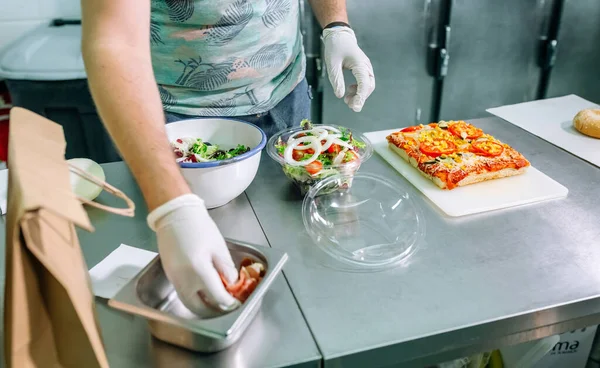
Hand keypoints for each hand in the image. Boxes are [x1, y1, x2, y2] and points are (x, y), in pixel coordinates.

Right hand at [147, 194, 239, 316]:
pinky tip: (203, 293)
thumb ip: (226, 268)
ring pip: (189, 303)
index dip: (229, 303)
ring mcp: (174, 279)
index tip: (236, 303)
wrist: (176, 215)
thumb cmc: (199, 227)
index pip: (217, 296)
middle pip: (200, 307)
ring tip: (215, 304)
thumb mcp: (219, 247)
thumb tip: (232, 284)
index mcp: (199, 270)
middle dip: (215, 311)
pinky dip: (193, 298)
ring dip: (203, 308)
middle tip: (226, 307)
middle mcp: (184, 279)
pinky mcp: (169, 275)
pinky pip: (182, 294)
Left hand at [322, 26, 374, 111]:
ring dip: (358, 94)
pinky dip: (357, 89)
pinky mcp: (362, 69)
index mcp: (360, 64)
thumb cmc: (335, 47)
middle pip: (368, 86)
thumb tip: (340, 96)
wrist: (339, 35)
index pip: (364, 83)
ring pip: (367, 85)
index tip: (356, 107)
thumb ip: (336, 80)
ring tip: (346, 100)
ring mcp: (365, 67)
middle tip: (350, 106)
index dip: (361, 97)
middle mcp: (366, 66)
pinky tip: (348, 91)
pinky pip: (363, 82)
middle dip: (360, 98)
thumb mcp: (332, 64)